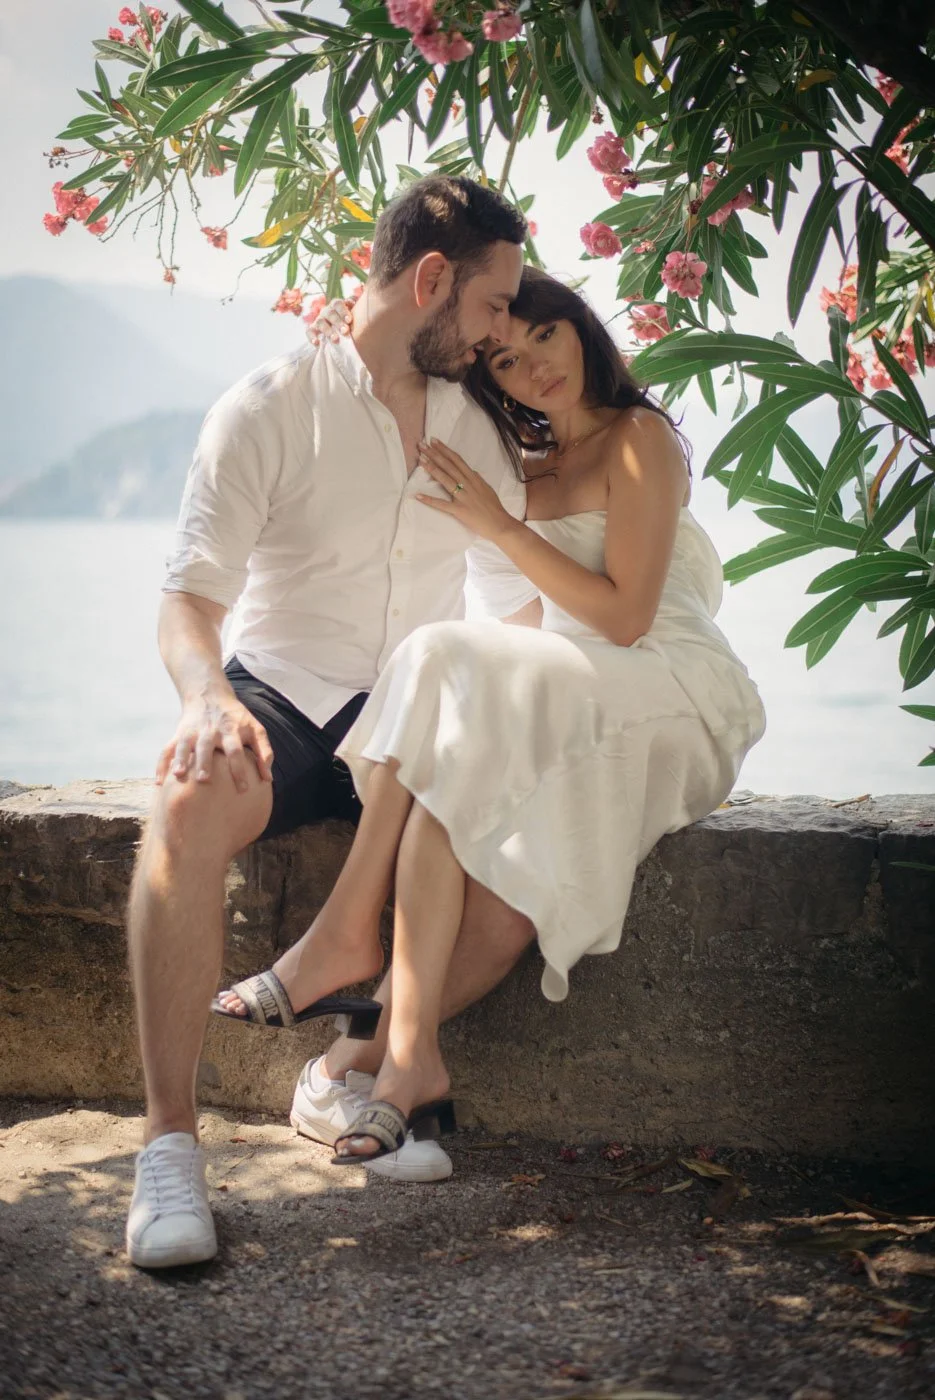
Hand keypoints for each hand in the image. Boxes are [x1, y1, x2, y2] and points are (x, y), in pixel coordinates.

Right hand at [155, 691, 273, 793]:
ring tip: (178, 775)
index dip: (239, 769)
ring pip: (184, 745)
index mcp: (231, 731)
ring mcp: (192, 731)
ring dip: (180, 759)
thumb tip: (269, 779)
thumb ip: (264, 752)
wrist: (210, 695)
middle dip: (204, 762)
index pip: (236, 751)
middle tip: (204, 780)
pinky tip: (160, 782)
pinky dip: (162, 764)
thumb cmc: (237, 719)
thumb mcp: (255, 729)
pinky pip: (168, 749)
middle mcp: (210, 731)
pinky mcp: (179, 733)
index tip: (243, 789)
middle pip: (206, 746)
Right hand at [305, 297, 353, 345]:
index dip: (343, 311)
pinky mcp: (312, 329)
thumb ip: (356, 309)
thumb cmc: (347, 322)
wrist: (337, 332)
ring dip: (328, 330)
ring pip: (320, 322)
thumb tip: (356, 302)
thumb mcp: (353, 315)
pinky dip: (312, 337)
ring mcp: (319, 320)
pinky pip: (309, 331)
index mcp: (336, 306)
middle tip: (345, 331)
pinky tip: (317, 343)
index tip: (349, 320)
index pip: (337, 304)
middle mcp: (326, 311)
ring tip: (335, 339)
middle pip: (330, 313)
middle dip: (337, 322)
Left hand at [415, 439, 518, 542]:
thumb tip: (471, 471)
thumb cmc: (494, 508)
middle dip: (434, 454)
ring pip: (445, 479)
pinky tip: (418, 495)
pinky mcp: (459, 510)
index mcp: (474, 478)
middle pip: (449, 466)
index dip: (445, 450)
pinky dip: (429, 500)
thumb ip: (477, 479)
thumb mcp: (487, 488)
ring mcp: (463, 497)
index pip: (457, 460)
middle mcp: (468, 484)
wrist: (500, 524)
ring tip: (420, 460)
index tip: (434, 441)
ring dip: (432, 469)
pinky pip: (442, 504)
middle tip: (421, 445)